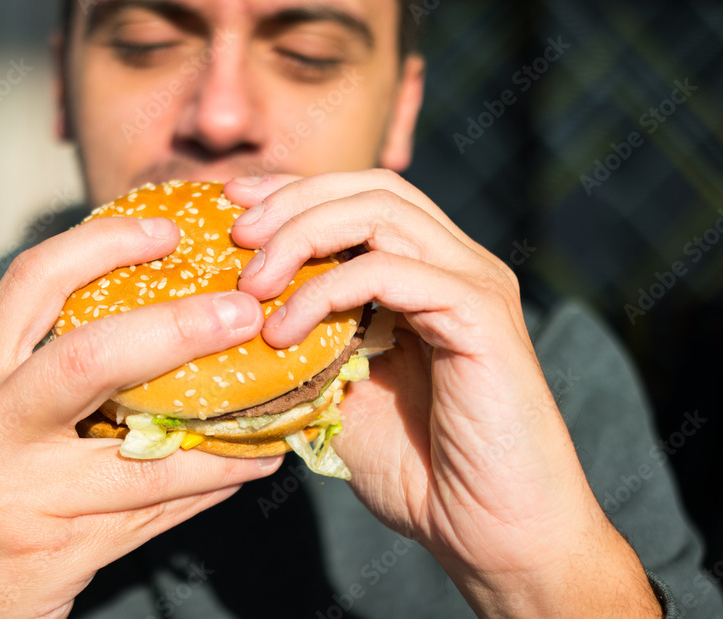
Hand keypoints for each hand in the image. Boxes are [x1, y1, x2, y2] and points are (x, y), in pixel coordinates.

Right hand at [0, 216, 281, 617]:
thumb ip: (42, 366)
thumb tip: (156, 316)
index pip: (34, 280)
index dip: (107, 243)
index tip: (170, 231)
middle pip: (91, 355)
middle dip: (180, 326)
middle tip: (245, 311)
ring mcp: (19, 493)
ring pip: (146, 455)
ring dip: (225, 430)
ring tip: (281, 406)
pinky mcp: (58, 550)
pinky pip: (154, 511)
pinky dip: (209, 484)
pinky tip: (249, 466)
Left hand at [226, 171, 659, 617]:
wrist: (492, 534)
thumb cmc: (421, 472)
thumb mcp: (340, 399)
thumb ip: (303, 352)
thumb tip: (232, 327)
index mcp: (427, 274)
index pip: (359, 197)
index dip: (292, 191)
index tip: (230, 204)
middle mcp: (455, 265)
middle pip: (370, 187)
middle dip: (292, 199)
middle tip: (234, 234)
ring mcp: (472, 283)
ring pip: (382, 211)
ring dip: (302, 236)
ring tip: (252, 283)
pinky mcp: (480, 313)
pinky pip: (391, 271)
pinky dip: (327, 290)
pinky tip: (285, 331)